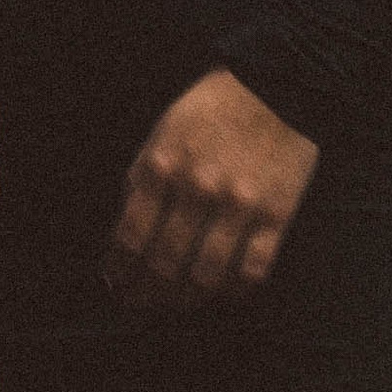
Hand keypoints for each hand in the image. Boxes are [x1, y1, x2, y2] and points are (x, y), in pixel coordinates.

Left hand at [108, 69, 318, 309]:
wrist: (275, 87)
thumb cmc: (212, 108)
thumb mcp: (164, 129)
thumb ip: (144, 174)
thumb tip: (127, 221)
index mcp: (163, 165)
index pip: (131, 234)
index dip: (120, 268)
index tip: (116, 283)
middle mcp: (197, 190)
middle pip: (164, 263)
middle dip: (147, 293)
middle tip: (141, 304)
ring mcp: (238, 207)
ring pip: (205, 277)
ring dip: (186, 300)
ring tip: (178, 305)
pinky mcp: (275, 216)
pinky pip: (251, 271)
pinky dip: (234, 292)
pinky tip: (223, 294)